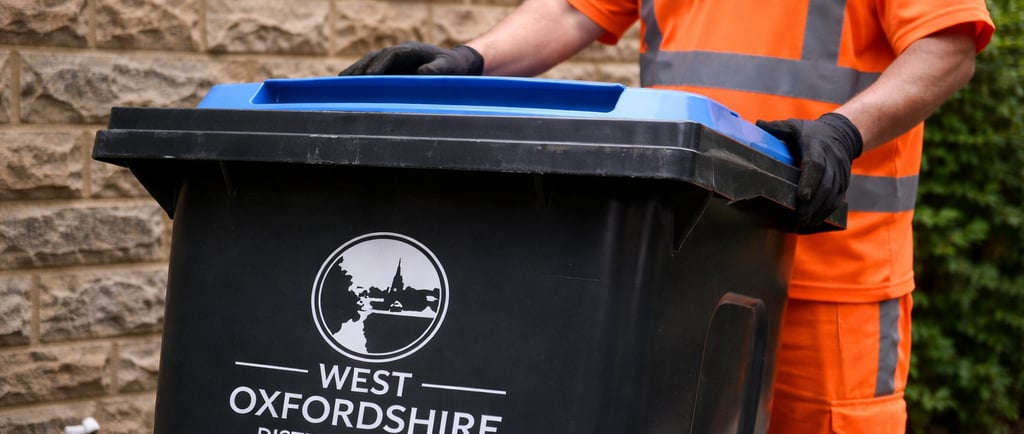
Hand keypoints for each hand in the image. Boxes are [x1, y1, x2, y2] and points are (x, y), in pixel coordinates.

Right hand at [339, 42, 483, 75]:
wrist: (455, 65)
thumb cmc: (453, 67)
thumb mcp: (449, 68)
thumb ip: (438, 70)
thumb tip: (422, 71)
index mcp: (411, 50)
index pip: (391, 55)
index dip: (379, 65)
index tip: (370, 76)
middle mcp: (398, 54)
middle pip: (374, 58)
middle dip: (360, 69)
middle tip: (345, 82)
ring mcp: (393, 61)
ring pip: (369, 64)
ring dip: (355, 73)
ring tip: (340, 85)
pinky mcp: (390, 70)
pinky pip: (372, 73)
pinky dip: (360, 79)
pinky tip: (348, 90)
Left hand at [757, 113, 862, 230]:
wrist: (842, 134)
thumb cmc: (812, 132)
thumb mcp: (795, 125)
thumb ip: (777, 127)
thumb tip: (757, 124)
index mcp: (817, 147)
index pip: (816, 165)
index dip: (810, 181)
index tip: (801, 197)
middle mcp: (832, 160)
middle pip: (825, 186)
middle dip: (812, 205)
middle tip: (798, 219)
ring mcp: (840, 173)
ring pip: (832, 195)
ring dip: (819, 211)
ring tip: (803, 224)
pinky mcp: (844, 182)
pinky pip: (837, 200)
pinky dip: (826, 212)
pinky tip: (814, 221)